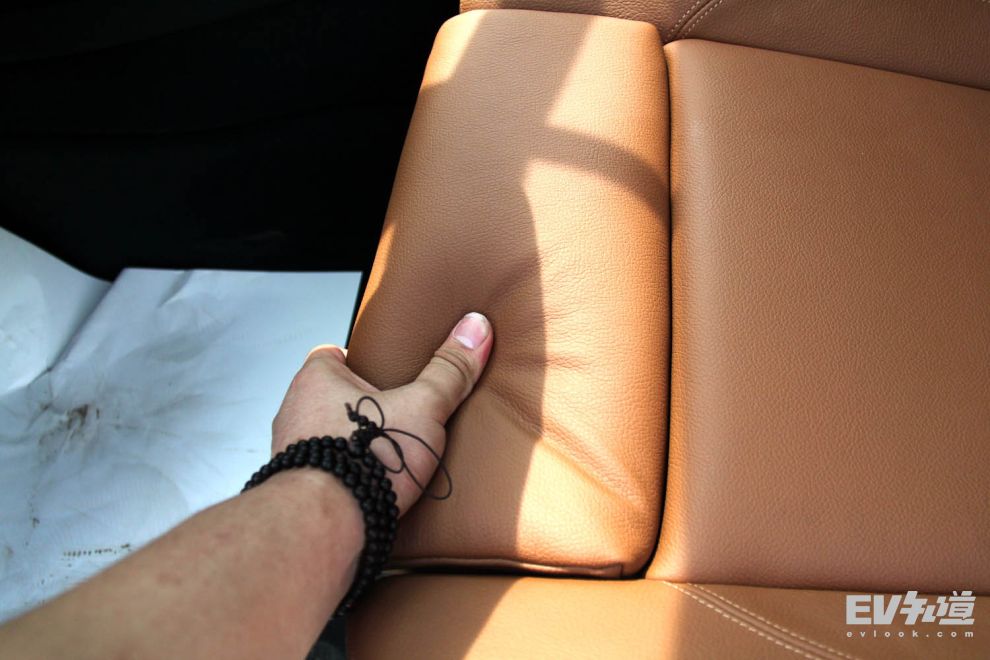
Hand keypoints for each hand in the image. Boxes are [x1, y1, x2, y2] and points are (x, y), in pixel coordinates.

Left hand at [271, 312, 492, 515]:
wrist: (326, 524)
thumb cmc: (363, 458)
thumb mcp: (422, 407)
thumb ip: (448, 371)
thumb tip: (474, 330)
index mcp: (316, 381)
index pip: (330, 355)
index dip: (357, 361)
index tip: (383, 371)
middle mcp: (294, 413)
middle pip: (328, 397)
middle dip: (358, 408)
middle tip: (393, 416)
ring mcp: (291, 453)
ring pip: (324, 437)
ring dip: (349, 446)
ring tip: (386, 457)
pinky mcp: (298, 490)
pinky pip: (323, 474)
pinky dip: (344, 478)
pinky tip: (371, 488)